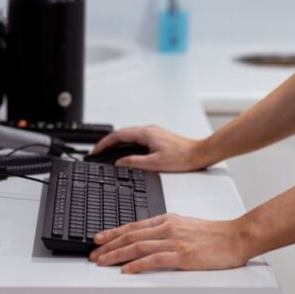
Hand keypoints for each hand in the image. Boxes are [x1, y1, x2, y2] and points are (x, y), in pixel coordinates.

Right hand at [88, 124, 208, 170]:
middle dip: (108, 142)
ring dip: (118, 142)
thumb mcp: (154, 163)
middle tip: (98, 152)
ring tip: (108, 152)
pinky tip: (126, 151)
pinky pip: (137, 137)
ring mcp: (154, 132)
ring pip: (130, 135)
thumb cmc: (182, 158)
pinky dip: (127, 143)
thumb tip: (119, 163)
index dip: (104, 143)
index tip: (96, 151)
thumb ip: (134, 162)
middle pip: (122, 133)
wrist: (199, 154)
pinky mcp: (158, 136)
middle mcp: (149, 130)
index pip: (119, 135)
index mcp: (146, 134)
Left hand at [88, 213, 251, 273]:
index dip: (113, 232)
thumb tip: (146, 239)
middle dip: (109, 245)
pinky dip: (137, 265)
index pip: (134, 226)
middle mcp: (167, 228)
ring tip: (102, 261)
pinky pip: (154, 260)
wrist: (234, 237)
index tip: (99, 238)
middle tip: (93, 253)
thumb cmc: (213, 235)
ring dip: (117, 254)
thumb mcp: (185, 226)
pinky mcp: (182, 255)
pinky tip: (126, 270)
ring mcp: (174, 241)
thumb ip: (165, 231)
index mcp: (167, 220)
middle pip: (131, 236)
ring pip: (138, 246)